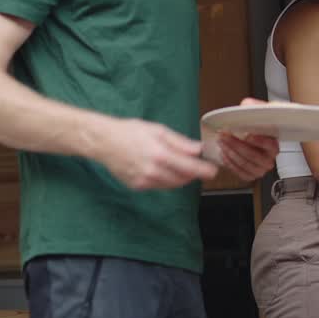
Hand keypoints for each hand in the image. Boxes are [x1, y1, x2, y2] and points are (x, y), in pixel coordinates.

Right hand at [95, 118, 217, 189]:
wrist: (104, 142)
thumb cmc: (131, 131)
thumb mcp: (158, 130)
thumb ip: (180, 142)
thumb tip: (199, 150)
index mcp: (160, 155)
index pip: (190, 168)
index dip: (204, 171)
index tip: (214, 171)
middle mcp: (153, 172)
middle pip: (183, 179)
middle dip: (193, 173)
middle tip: (197, 165)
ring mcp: (145, 182)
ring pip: (172, 185)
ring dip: (180, 177)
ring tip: (180, 165)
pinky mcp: (138, 187)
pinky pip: (159, 186)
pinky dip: (165, 179)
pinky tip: (161, 168)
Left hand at [213, 98, 278, 181]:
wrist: (247, 139)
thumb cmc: (253, 127)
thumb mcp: (255, 113)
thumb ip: (253, 107)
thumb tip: (247, 105)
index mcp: (274, 144)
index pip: (270, 145)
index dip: (259, 141)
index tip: (248, 135)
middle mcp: (269, 159)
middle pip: (254, 156)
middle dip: (237, 145)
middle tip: (225, 135)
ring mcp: (260, 169)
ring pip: (245, 164)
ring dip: (230, 153)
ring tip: (221, 143)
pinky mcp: (250, 175)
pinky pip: (239, 172)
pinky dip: (229, 163)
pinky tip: (223, 153)